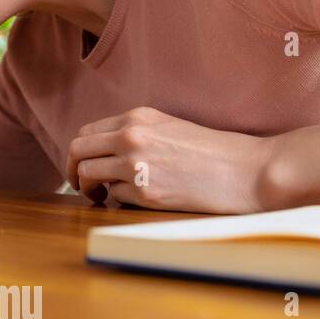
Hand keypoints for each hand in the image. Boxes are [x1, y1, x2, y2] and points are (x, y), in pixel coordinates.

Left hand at [65, 107, 273, 213]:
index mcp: (138, 118)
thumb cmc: (215, 152)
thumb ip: (135, 133)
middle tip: (78, 182)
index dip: (79, 151)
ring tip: (99, 195)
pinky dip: (116, 200)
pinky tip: (132, 200)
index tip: (81, 163)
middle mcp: (131, 137)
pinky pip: (113, 196)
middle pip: (76, 150)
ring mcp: (135, 164)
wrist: (248, 171)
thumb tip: (102, 152)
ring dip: (87, 187)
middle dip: (71, 169)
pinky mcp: (144, 193)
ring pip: (87, 174)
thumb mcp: (170, 127)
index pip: (87, 132)